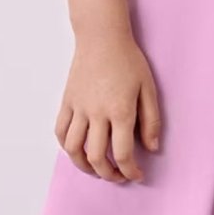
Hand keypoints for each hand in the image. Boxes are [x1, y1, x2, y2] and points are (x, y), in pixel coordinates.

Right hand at [55, 26, 161, 183]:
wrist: (102, 37)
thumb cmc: (129, 60)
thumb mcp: (148, 89)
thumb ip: (151, 120)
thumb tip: (151, 148)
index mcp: (121, 111)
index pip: (123, 154)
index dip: (130, 171)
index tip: (136, 175)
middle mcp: (97, 113)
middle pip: (97, 157)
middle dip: (109, 174)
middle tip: (118, 176)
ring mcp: (79, 108)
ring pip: (74, 149)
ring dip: (84, 166)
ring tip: (96, 169)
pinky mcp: (67, 102)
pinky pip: (61, 131)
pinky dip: (66, 147)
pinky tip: (77, 151)